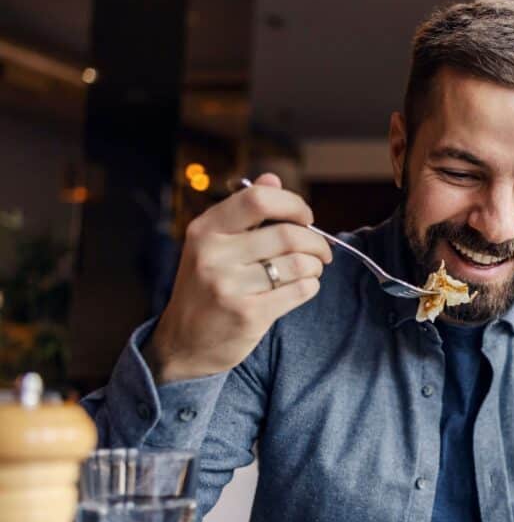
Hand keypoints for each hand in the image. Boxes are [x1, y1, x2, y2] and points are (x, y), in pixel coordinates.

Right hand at [144, 173, 331, 382]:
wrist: (184, 344)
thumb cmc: (207, 287)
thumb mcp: (214, 245)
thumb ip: (244, 212)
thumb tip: (273, 178)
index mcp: (205, 230)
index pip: (258, 199)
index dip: (293, 204)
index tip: (306, 217)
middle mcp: (213, 255)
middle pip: (287, 234)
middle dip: (316, 241)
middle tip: (322, 251)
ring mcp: (229, 286)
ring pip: (298, 264)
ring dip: (315, 266)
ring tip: (311, 270)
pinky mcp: (247, 315)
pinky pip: (299, 291)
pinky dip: (310, 286)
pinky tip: (303, 287)